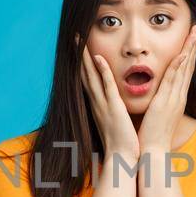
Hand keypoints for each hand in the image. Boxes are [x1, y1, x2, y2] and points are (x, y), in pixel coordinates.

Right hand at [78, 37, 139, 159]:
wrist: (121, 159)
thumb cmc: (120, 143)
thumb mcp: (115, 123)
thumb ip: (112, 112)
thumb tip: (114, 107)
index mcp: (98, 105)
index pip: (89, 80)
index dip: (83, 64)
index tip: (80, 49)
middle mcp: (97, 102)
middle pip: (85, 74)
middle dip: (79, 55)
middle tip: (74, 37)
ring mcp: (103, 104)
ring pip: (92, 76)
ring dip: (85, 57)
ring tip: (80, 40)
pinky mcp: (113, 108)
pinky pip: (106, 86)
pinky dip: (101, 71)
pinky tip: (97, 57)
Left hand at [137, 24, 195, 151]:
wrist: (153, 152)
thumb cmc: (153, 135)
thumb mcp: (157, 114)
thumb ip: (159, 102)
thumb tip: (157, 94)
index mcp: (176, 98)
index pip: (184, 71)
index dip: (189, 53)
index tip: (193, 38)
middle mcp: (178, 96)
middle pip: (188, 66)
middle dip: (193, 45)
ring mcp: (174, 99)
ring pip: (183, 69)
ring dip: (189, 50)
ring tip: (195, 33)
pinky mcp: (165, 103)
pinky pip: (172, 82)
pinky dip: (178, 67)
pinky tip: (182, 54)